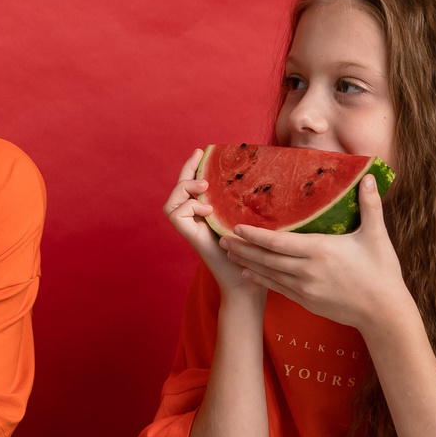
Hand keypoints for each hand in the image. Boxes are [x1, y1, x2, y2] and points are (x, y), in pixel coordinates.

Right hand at [164, 148, 257, 304]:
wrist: (248, 284)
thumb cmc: (256, 256)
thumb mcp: (254, 223)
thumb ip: (249, 205)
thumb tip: (264, 178)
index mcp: (208, 216)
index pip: (193, 189)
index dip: (193, 169)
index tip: (202, 152)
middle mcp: (196, 222)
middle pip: (178, 191)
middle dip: (186, 170)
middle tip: (198, 155)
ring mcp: (192, 230)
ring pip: (171, 203)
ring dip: (183, 189)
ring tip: (204, 187)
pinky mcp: (192, 238)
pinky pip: (175, 215)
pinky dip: (187, 207)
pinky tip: (207, 209)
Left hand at [216, 176, 415, 333]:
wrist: (383, 312)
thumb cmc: (382, 272)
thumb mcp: (377, 236)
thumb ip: (371, 206)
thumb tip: (370, 176)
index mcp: (320, 251)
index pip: (278, 242)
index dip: (255, 235)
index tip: (236, 227)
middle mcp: (307, 270)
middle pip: (266, 258)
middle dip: (242, 248)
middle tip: (220, 240)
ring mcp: (304, 288)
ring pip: (268, 274)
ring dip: (246, 262)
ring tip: (228, 254)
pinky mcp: (306, 301)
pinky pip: (277, 289)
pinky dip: (260, 280)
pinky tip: (248, 273)